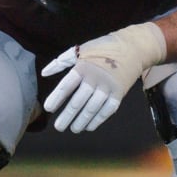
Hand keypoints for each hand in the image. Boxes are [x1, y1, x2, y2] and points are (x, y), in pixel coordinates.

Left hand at [41, 22, 165, 132]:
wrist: (132, 48)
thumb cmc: (102, 49)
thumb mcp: (80, 50)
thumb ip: (61, 62)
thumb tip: (44, 74)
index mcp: (83, 66)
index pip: (67, 85)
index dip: (56, 98)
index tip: (48, 108)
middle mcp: (95, 78)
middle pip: (78, 101)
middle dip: (67, 115)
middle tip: (59, 127)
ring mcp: (108, 87)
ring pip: (92, 109)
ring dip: (82, 121)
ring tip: (73, 129)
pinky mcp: (119, 93)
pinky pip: (107, 110)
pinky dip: (98, 120)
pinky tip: (89, 127)